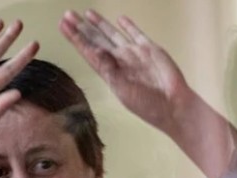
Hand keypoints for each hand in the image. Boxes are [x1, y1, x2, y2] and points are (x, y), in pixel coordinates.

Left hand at [59, 10, 188, 135]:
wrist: (173, 106)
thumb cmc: (147, 104)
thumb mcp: (123, 89)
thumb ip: (109, 68)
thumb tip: (95, 50)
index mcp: (109, 72)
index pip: (88, 51)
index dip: (75, 38)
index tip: (63, 26)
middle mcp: (119, 61)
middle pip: (96, 40)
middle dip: (82, 28)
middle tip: (68, 15)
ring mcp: (134, 54)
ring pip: (113, 35)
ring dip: (100, 25)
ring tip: (87, 13)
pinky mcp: (150, 49)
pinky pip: (136, 34)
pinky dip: (128, 26)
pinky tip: (120, 19)